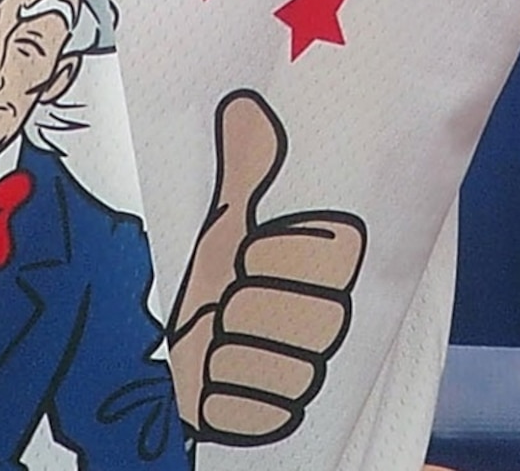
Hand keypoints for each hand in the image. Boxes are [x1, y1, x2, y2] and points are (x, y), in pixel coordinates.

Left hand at [166, 91, 368, 445]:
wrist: (180, 362)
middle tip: (231, 302)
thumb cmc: (214, 284)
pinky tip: (216, 379)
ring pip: (280, 365)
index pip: (330, 256)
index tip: (250, 255)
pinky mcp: (283, 417)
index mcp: (337, 263)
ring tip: (221, 338)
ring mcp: (314, 371)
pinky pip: (257, 408)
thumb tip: (245, 101)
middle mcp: (338, 319)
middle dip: (248, 308)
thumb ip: (246, 168)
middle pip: (306, 316)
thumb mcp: (227, 222)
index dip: (278, 256)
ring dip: (230, 352)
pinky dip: (223, 395)